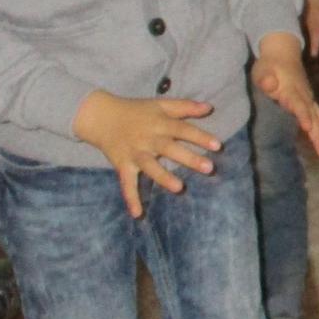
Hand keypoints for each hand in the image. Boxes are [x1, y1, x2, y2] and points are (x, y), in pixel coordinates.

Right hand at [73, 90, 219, 217]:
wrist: (100, 116)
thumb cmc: (136, 111)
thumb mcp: (161, 104)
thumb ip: (185, 106)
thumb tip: (209, 107)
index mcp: (160, 124)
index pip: (183, 130)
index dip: (200, 137)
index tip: (217, 145)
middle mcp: (148, 139)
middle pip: (170, 149)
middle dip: (189, 159)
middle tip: (209, 168)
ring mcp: (135, 154)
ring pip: (150, 167)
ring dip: (163, 177)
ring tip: (179, 188)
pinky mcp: (123, 166)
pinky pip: (127, 184)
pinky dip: (131, 198)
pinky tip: (138, 214)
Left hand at [252, 33, 318, 158]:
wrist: (284, 53)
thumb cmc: (270, 64)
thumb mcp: (262, 70)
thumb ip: (265, 78)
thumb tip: (270, 84)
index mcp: (292, 91)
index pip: (298, 105)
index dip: (303, 116)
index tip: (307, 127)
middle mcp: (305, 97)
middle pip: (318, 116)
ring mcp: (309, 100)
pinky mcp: (310, 103)